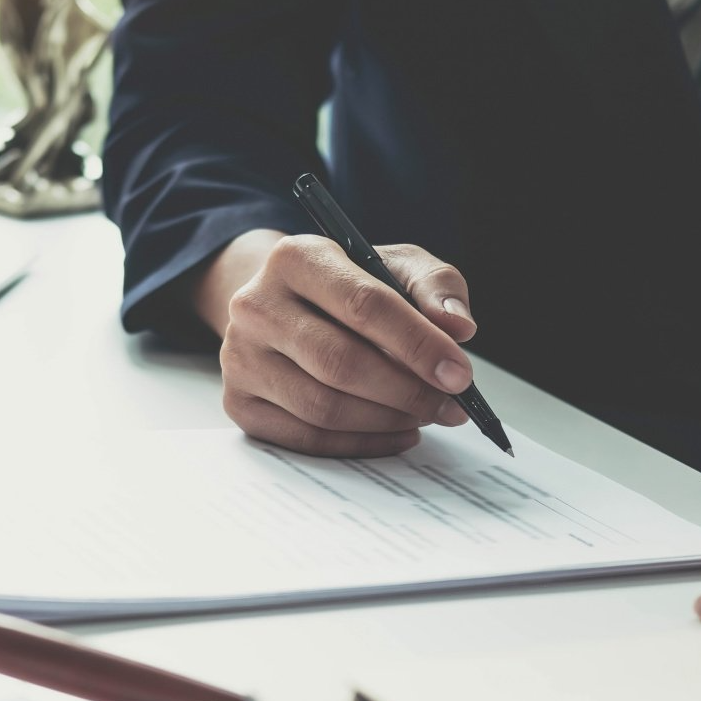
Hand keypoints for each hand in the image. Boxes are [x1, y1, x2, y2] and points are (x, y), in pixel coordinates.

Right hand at [195, 229, 478, 456]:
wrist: (288, 303)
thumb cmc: (351, 286)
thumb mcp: (398, 267)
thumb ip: (436, 288)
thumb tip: (458, 328)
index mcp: (296, 257)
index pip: (364, 305)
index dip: (418, 345)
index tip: (459, 374)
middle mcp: (256, 305)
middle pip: (341, 363)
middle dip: (408, 391)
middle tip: (451, 406)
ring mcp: (240, 357)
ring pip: (324, 407)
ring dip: (388, 420)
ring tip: (427, 414)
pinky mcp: (240, 402)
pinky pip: (307, 438)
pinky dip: (362, 443)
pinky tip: (397, 431)